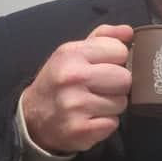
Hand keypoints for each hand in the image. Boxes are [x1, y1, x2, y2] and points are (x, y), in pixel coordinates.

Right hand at [22, 24, 133, 153]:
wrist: (33, 116)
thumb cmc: (60, 80)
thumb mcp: (74, 52)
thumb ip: (104, 37)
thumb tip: (129, 32)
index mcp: (71, 53)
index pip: (120, 50)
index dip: (118, 59)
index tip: (106, 65)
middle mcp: (72, 77)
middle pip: (125, 78)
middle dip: (118, 84)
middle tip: (102, 87)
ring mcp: (75, 105)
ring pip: (122, 102)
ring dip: (113, 104)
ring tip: (94, 102)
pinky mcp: (80, 129)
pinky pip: (113, 123)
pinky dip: (106, 122)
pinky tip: (91, 117)